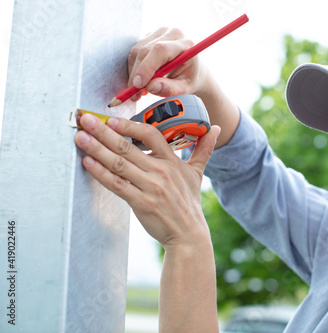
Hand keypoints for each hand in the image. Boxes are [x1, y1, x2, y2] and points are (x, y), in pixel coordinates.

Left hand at [74, 113, 220, 247]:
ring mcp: (150, 187)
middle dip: (104, 131)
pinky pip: (117, 185)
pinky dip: (101, 173)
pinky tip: (88, 163)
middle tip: (86, 119)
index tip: (113, 119)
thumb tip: (216, 129)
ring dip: (97, 149)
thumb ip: (204, 149)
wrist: (188, 233)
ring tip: (81, 137)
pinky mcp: (140, 203)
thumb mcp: (197, 173)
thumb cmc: (189, 203)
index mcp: (171, 161)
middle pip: (128, 147)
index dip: (130, 126)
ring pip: (119, 164)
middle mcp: (160, 171)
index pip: (151, 135)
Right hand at [127, 27, 209, 101]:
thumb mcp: (185, 88)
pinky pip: (135, 52)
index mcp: (185, 45)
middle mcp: (172, 34)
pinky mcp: (150, 36)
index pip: (160, 50)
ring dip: (134, 72)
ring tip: (140, 90)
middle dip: (136, 74)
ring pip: (136, 51)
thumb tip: (151, 87)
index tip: (138, 84)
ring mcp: (160, 33)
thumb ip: (170, 88)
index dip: (147, 67)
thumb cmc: (189, 78)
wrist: (191, 68)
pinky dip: (134, 68)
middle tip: (135, 94)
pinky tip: (142, 79)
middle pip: (145, 50)